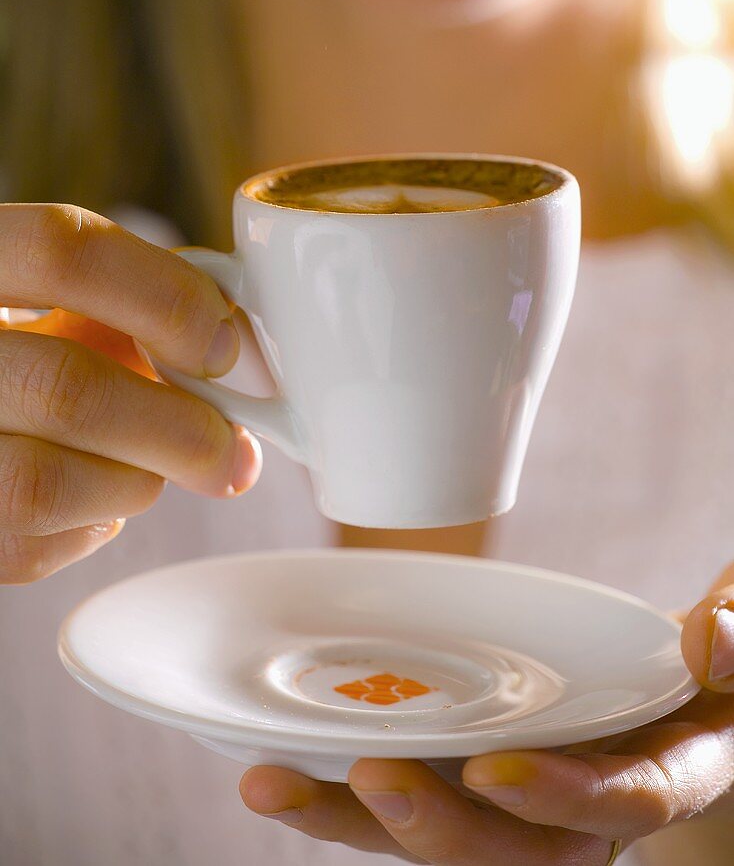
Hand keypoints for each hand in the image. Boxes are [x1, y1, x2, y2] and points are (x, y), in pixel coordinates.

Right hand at [0, 203, 260, 582]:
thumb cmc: (19, 353)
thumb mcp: (51, 302)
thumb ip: (127, 304)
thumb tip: (226, 343)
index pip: (64, 252)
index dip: (164, 298)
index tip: (220, 343)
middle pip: (67, 389)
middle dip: (177, 427)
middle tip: (229, 444)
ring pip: (46, 485)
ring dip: (134, 482)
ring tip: (153, 467)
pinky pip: (28, 549)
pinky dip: (90, 524)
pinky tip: (95, 495)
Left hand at [240, 565, 733, 863]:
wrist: (670, 673)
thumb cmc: (706, 657)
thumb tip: (707, 635)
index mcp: (666, 771)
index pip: (623, 803)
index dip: (564, 799)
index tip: (497, 773)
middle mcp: (589, 809)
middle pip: (516, 855)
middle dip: (440, 829)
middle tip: (371, 773)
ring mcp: (522, 800)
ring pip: (443, 838)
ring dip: (356, 822)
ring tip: (270, 784)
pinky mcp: (468, 778)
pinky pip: (409, 798)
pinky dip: (338, 795)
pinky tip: (271, 767)